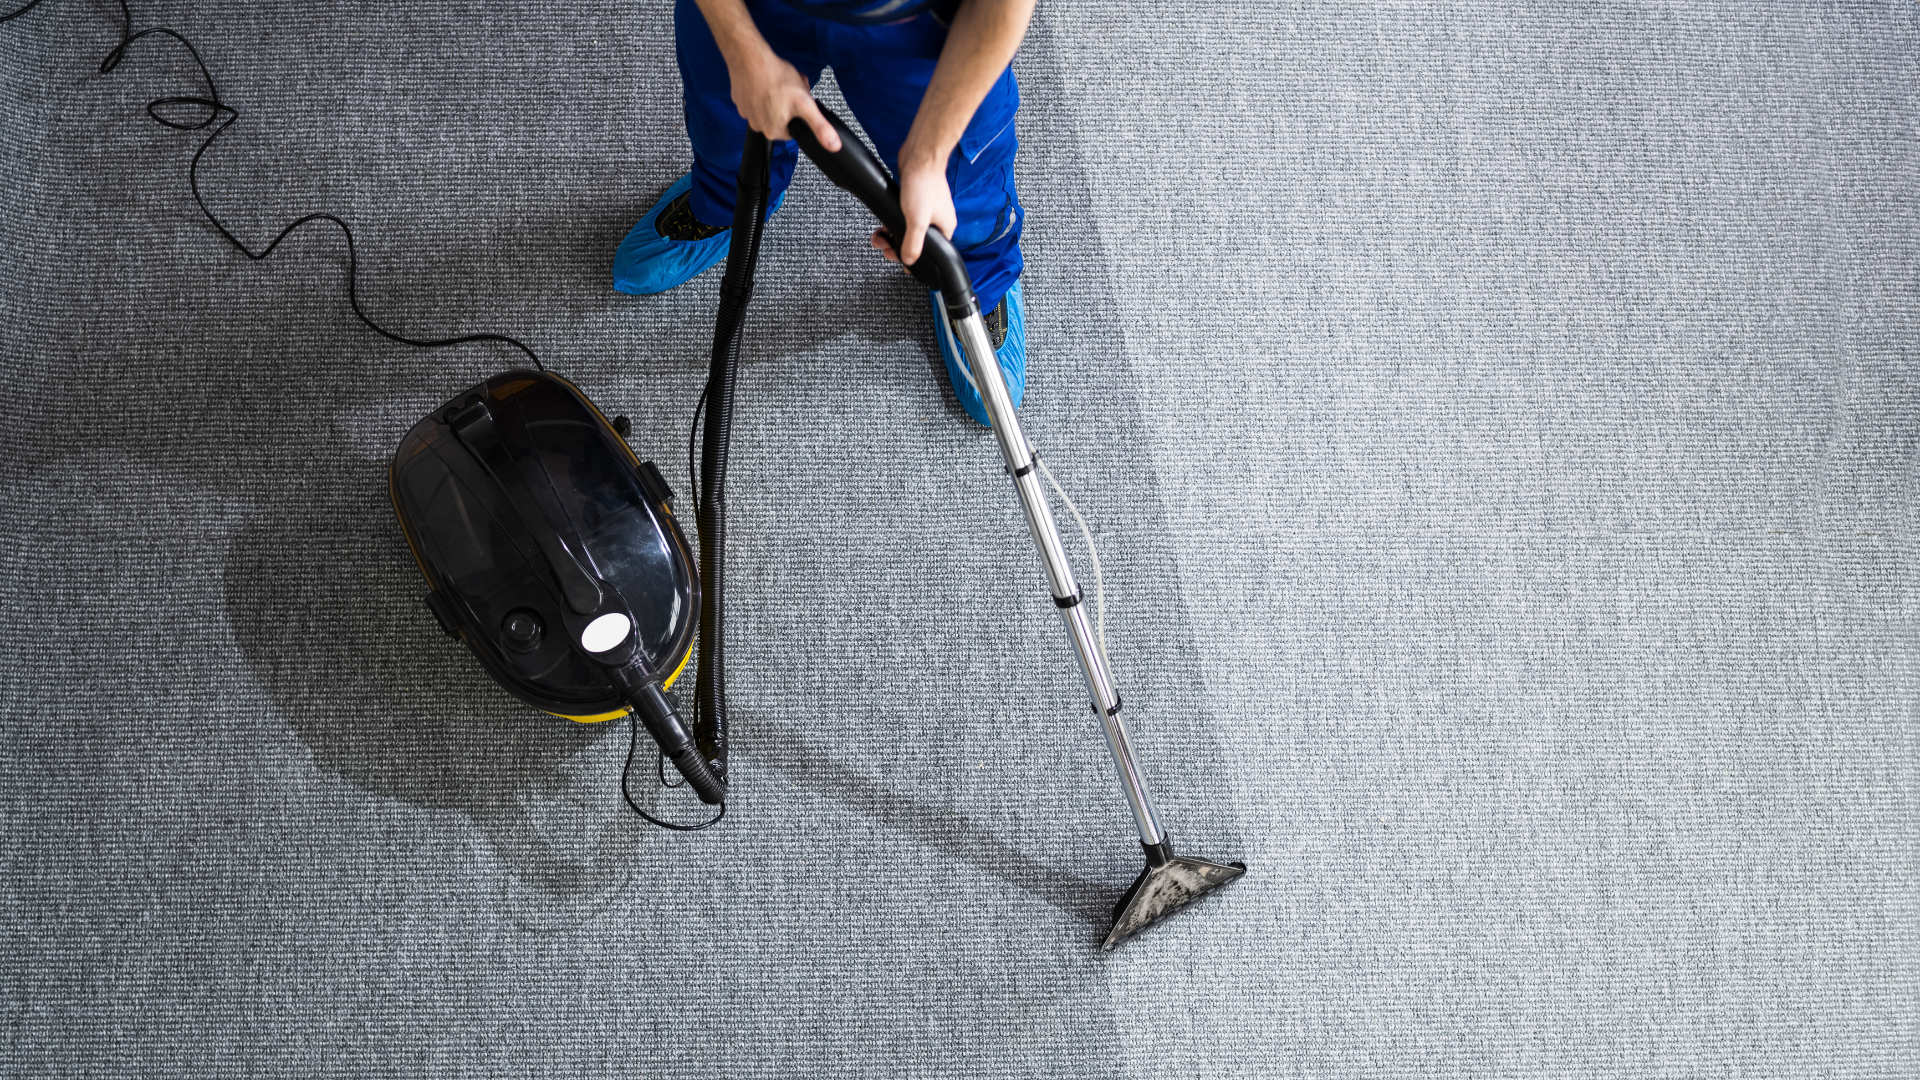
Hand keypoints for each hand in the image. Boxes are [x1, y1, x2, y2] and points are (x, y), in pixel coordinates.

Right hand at [726, 46, 838, 151]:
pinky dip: (762, 91)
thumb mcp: (805, 104)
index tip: (798, 102)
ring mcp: (746, 112)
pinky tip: (766, 80)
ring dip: (776, 97)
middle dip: (788, 105)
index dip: (799, 114)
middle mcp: (757, 126)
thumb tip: (833, 145)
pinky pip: (756, 99)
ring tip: (778, 83)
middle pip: (781, 118)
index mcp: (772, 131)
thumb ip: (820, 126)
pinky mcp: (739, 100)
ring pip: (769, 108)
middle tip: (789, 91)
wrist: (750, 58)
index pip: (793, 129)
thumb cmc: (775, 78)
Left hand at [870, 147, 955, 271]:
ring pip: (907, 230)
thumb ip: (912, 243)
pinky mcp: (915, 201)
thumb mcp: (917, 221)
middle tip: (885, 249)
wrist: (919, 157)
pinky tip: (882, 225)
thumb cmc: (924, 184)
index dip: (916, 260)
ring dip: (891, 236)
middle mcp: (937, 220)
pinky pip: (903, 218)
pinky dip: (892, 223)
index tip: (901, 263)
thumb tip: (908, 260)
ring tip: (879, 238)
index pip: (932, 253)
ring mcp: (926, 210)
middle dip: (897, 248)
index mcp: (944, 228)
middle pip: (917, 243)